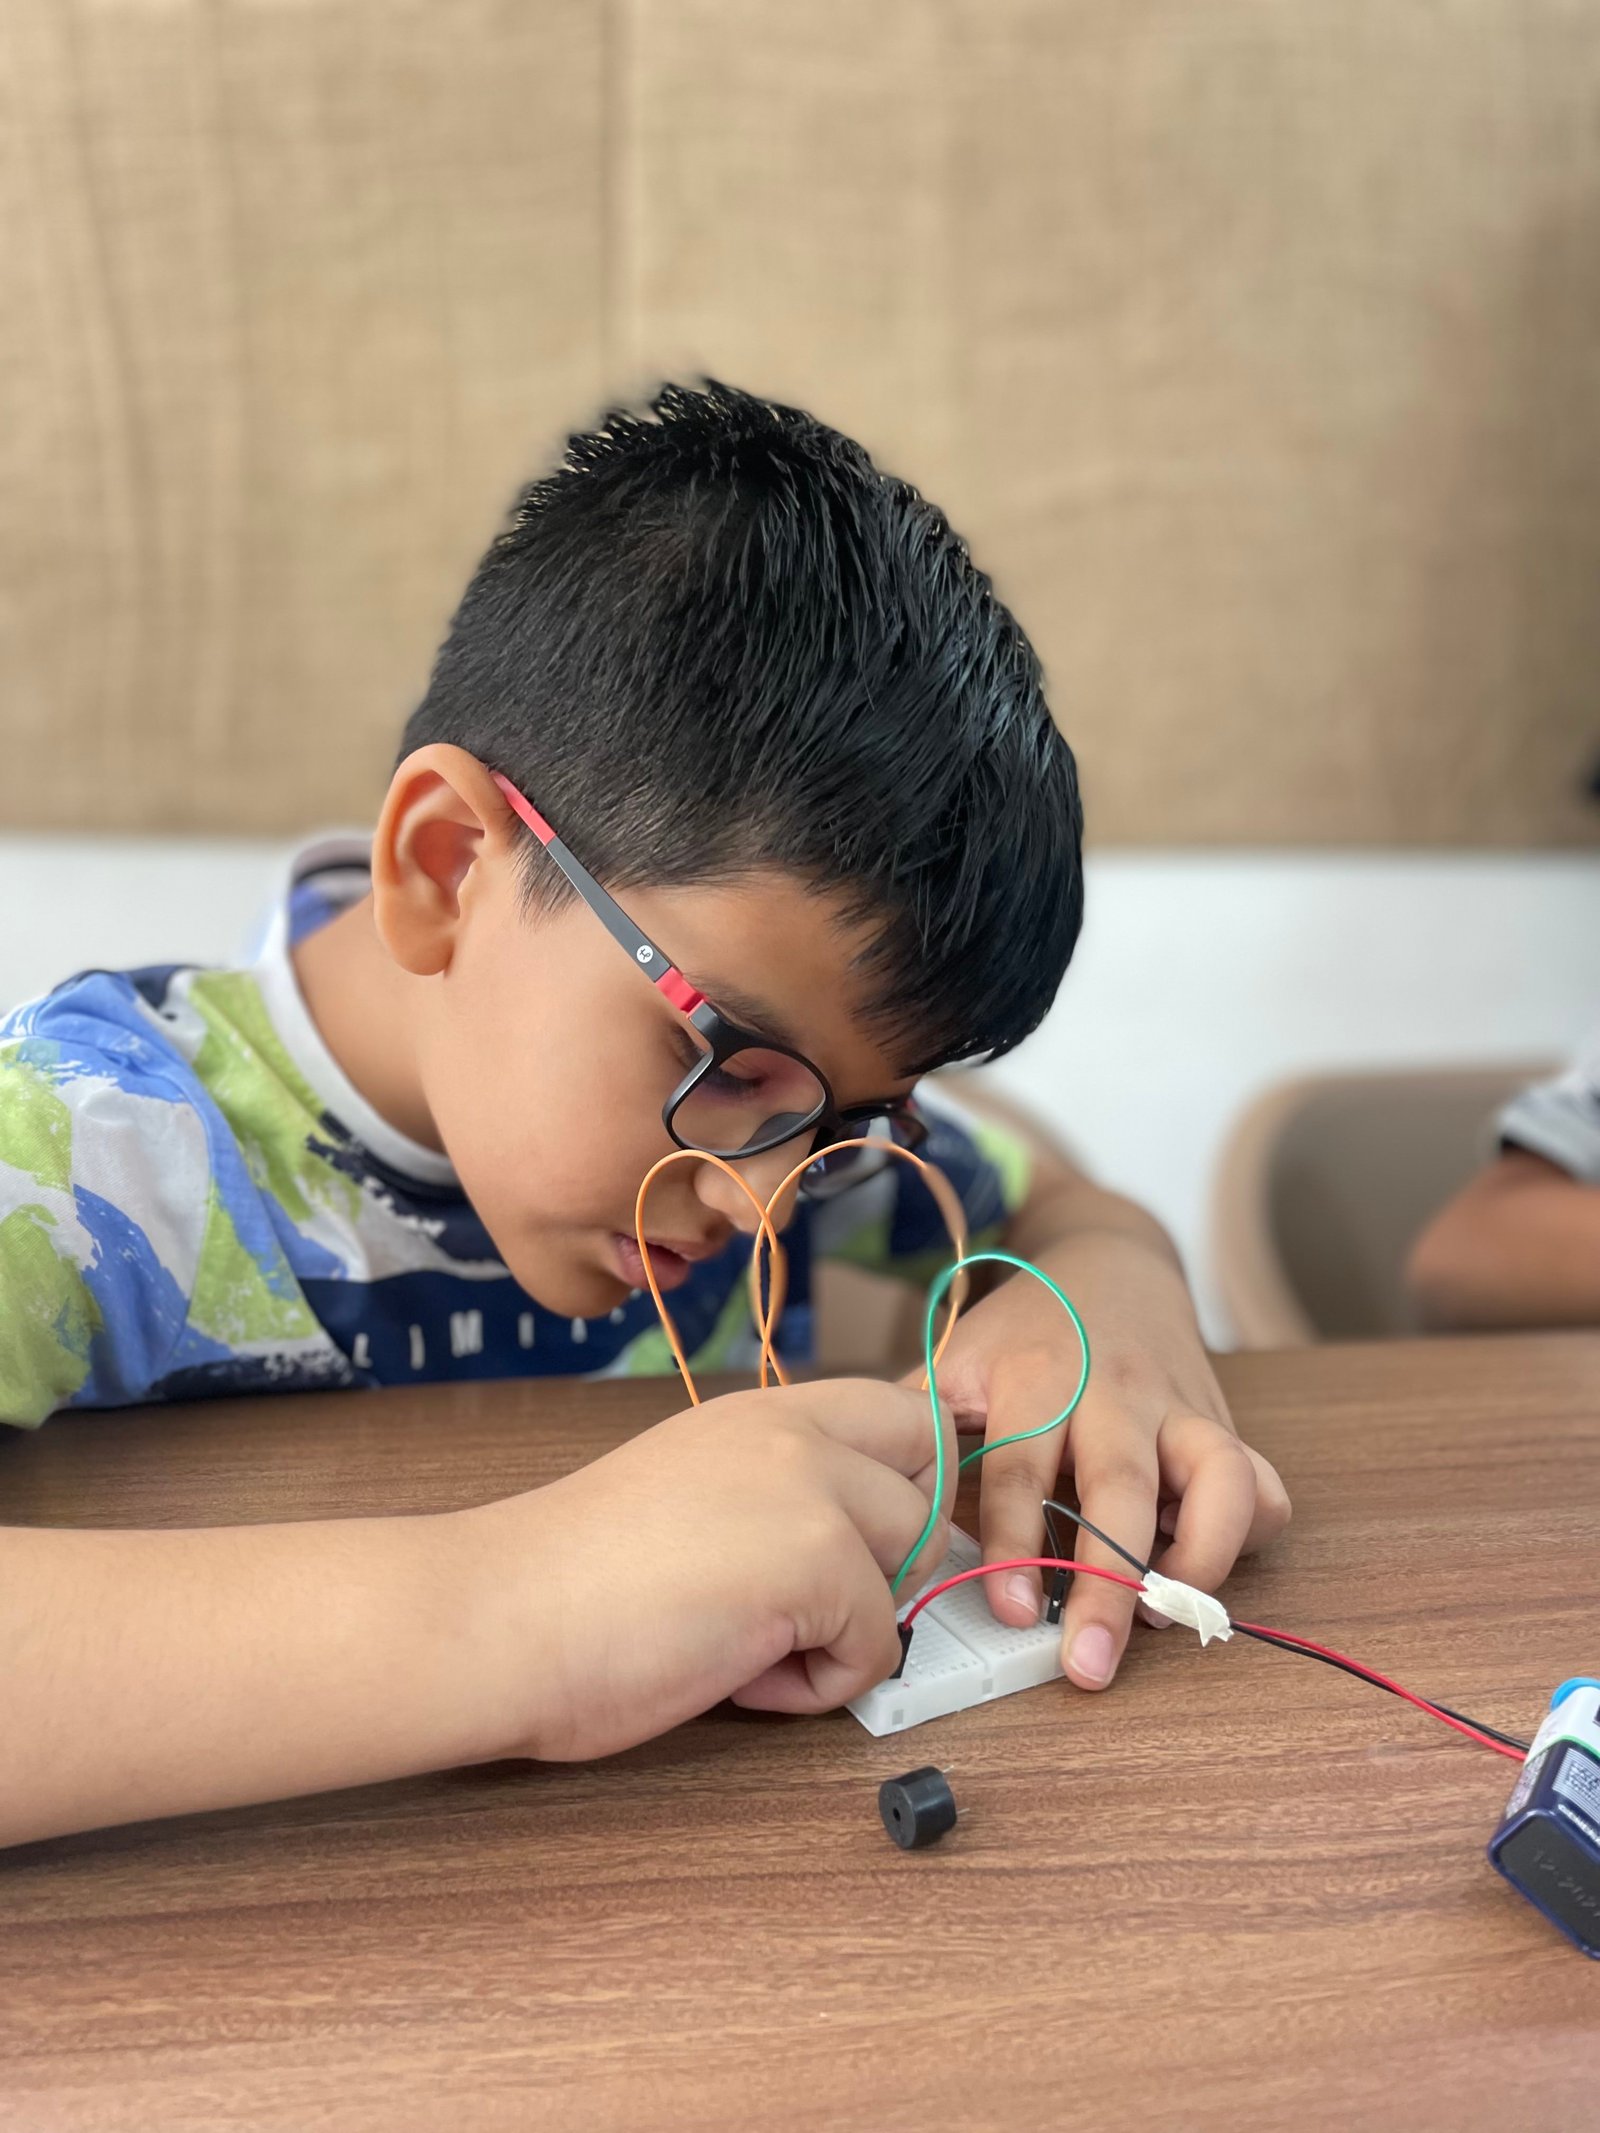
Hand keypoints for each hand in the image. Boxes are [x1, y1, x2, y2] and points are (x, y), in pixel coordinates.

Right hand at [470, 1377, 954, 1760]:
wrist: (498, 1616)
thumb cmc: (569, 1581)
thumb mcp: (692, 1493)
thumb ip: (773, 1495)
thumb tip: (856, 1547)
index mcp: (762, 1412)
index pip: (904, 1410)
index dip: (910, 1483)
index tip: (869, 1544)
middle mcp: (796, 1433)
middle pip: (931, 1480)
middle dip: (899, 1555)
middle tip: (815, 1604)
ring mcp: (811, 1491)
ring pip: (915, 1566)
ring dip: (853, 1624)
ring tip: (754, 1645)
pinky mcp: (817, 1562)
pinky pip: (877, 1647)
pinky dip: (816, 1687)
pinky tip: (735, 1675)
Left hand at [910, 1230, 1289, 1691]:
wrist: (1105, 1258)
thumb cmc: (1022, 1331)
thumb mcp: (956, 1360)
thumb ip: (918, 1433)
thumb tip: (878, 1519)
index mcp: (1036, 1378)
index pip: (1022, 1468)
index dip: (1014, 1542)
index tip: (1011, 1611)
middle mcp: (1114, 1391)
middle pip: (1121, 1490)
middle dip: (1109, 1583)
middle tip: (1089, 1663)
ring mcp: (1178, 1406)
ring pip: (1221, 1477)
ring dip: (1203, 1556)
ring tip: (1168, 1618)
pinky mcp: (1223, 1422)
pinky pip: (1263, 1482)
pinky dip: (1248, 1532)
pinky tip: (1202, 1566)